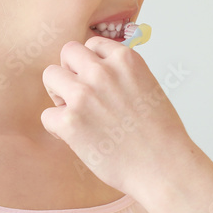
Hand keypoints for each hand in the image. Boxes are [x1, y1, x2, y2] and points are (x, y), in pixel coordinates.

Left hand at [41, 36, 189, 199]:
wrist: (164, 168)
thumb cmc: (160, 134)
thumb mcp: (149, 86)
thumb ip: (123, 73)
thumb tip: (101, 70)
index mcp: (125, 59)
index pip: (92, 44)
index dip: (92, 64)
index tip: (99, 83)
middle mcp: (103, 71)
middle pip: (67, 52)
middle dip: (72, 71)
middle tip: (81, 96)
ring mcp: (84, 95)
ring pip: (50, 75)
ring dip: (59, 94)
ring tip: (76, 114)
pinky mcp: (70, 121)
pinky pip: (47, 115)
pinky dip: (57, 128)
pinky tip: (76, 139)